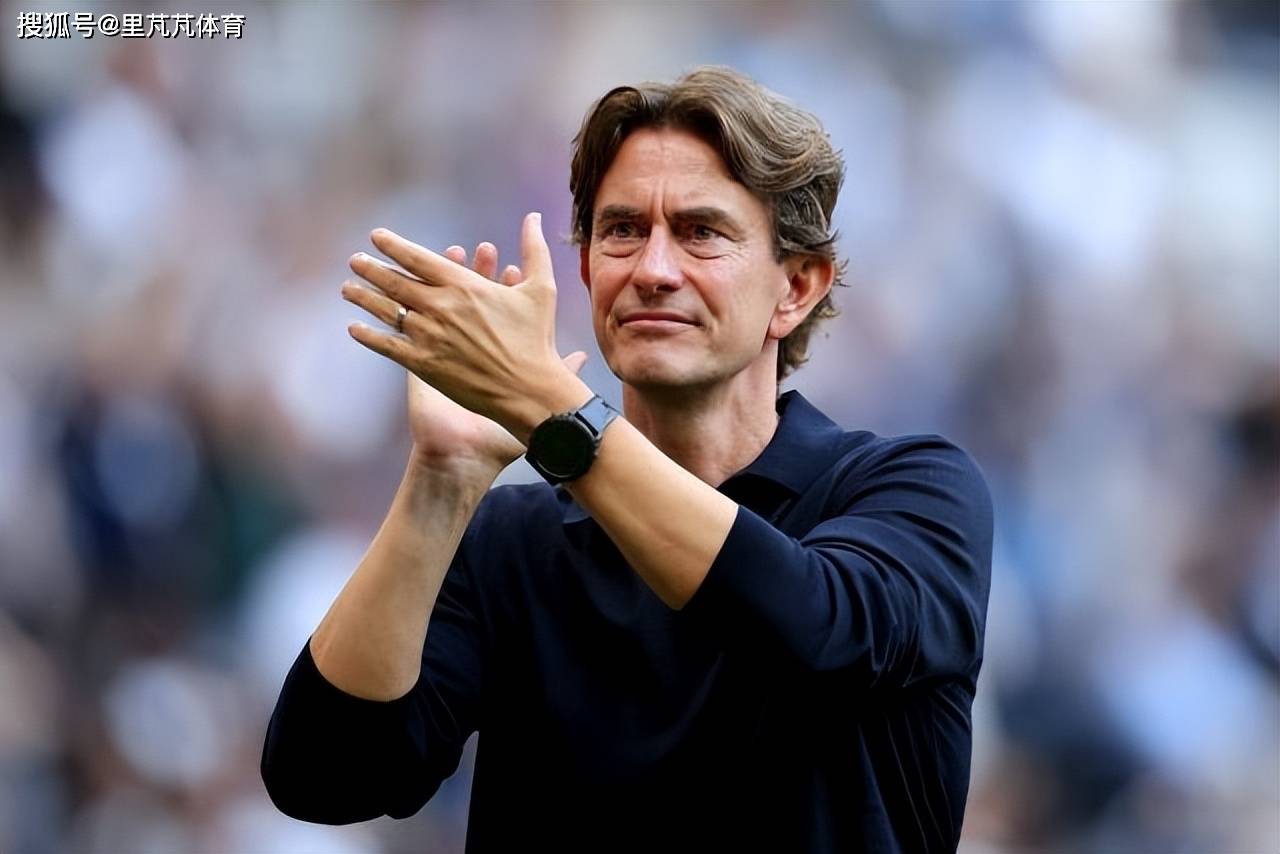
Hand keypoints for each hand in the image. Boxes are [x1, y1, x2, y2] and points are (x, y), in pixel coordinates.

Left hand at [342, 213, 592, 442]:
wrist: (528, 390)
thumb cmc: (536, 340)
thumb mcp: (541, 288)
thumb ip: (533, 249)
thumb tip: (534, 216)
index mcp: (464, 285)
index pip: (418, 258)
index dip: (394, 246)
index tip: (376, 237)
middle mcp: (441, 307)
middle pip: (395, 282)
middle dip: (371, 269)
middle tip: (355, 261)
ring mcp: (429, 336)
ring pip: (387, 311)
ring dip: (364, 298)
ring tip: (347, 288)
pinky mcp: (424, 364)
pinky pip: (388, 346)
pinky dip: (369, 336)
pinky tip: (354, 329)